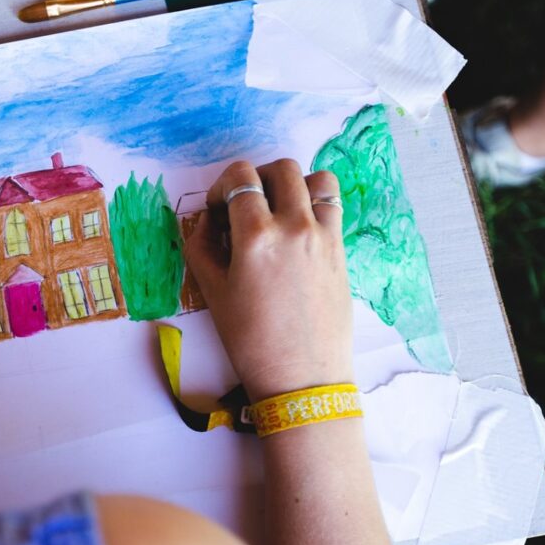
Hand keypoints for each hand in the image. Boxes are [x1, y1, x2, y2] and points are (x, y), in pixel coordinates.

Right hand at [183, 159, 352, 400]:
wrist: (301, 376)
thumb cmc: (250, 340)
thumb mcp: (212, 292)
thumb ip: (202, 246)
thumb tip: (208, 220)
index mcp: (257, 236)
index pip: (241, 177)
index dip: (223, 186)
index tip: (219, 210)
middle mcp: (294, 226)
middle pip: (280, 169)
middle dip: (257, 178)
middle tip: (247, 205)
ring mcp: (324, 236)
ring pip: (316, 178)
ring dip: (293, 184)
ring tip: (280, 209)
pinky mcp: (341, 250)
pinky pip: (333, 205)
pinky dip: (316, 203)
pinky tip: (300, 227)